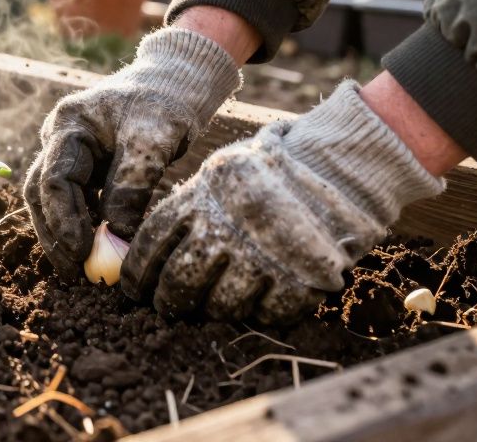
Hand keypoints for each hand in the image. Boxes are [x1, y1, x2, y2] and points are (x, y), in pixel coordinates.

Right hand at [23, 26, 241, 272]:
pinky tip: (97, 251)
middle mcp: (60, 139)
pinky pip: (76, 202)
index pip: (53, 179)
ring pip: (53, 201)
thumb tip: (116, 234)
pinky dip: (82, 227)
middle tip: (74, 271)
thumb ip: (132, 183)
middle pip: (42, 194)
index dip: (64, 220)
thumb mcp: (154, 139)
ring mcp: (70, 154)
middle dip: (55, 235)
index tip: (82, 252)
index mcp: (68, 124)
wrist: (176, 82)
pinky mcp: (87, 168)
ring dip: (64, 235)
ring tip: (81, 270)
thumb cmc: (165, 102)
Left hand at [120, 82, 444, 323]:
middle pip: (181, 280)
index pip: (153, 242)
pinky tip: (261, 299)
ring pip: (222, 305)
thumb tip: (148, 255)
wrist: (341, 164)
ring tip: (214, 305)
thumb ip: (189, 208)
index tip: (134, 289)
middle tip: (167, 308)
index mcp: (203, 195)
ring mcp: (265, 255)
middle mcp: (228, 226)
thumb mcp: (220, 174)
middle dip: (169, 301)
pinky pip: (269, 313)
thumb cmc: (271, 171)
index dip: (138, 272)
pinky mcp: (301, 278)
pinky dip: (262, 312)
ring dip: (214, 310)